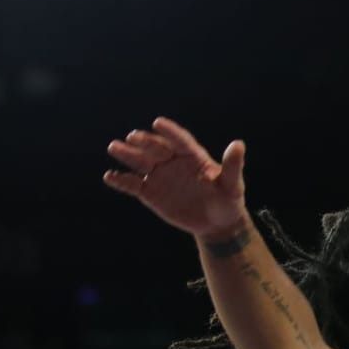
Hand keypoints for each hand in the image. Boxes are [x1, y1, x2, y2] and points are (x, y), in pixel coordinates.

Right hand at [103, 118, 247, 239]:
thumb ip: (232, 165)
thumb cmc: (228, 201)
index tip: (158, 123)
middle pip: (156, 148)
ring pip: (141, 162)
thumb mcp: (232, 185)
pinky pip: (134, 184)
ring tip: (114, 147)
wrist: (217, 224)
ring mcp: (160, 176)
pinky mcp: (151, 192)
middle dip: (144, 142)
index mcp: (193, 157)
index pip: (180, 140)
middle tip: (132, 136)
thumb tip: (238, 144)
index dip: (170, 132)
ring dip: (128, 154)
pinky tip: (110, 177)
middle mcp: (173, 162)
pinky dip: (122, 181)